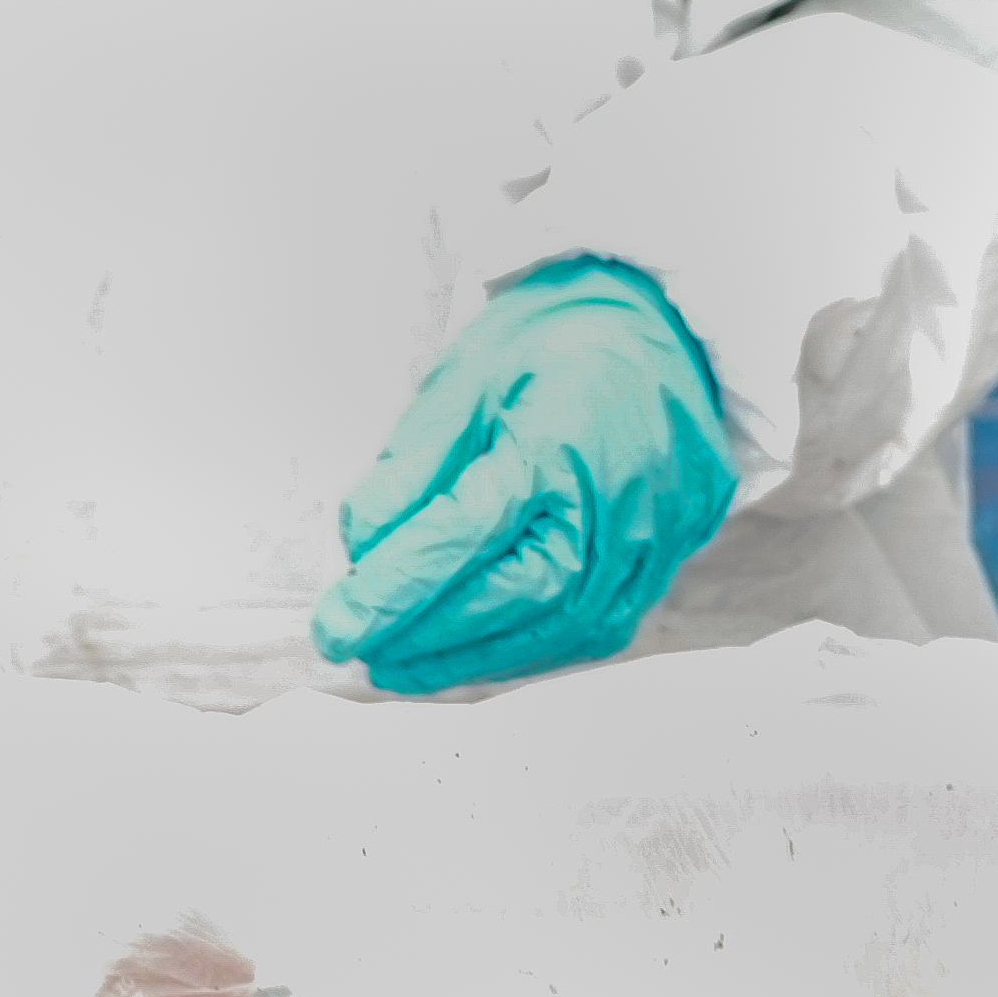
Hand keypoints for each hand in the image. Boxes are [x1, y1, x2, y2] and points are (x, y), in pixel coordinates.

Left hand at [309, 258, 740, 693]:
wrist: (663, 333)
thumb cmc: (556, 344)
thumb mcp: (468, 376)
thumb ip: (415, 464)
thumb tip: (362, 545)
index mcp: (562, 444)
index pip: (464, 536)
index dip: (395, 590)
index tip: (334, 626)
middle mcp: (619, 508)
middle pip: (514, 597)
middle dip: (426, 635)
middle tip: (354, 647)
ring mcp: (653, 544)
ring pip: (554, 631)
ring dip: (468, 657)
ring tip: (399, 663)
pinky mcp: (663, 567)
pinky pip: (589, 632)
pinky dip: (521, 649)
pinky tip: (469, 651)